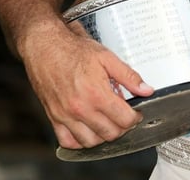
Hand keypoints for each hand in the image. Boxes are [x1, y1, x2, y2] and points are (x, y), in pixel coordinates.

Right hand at [19, 21, 154, 148]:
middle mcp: (80, 109)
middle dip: (121, 127)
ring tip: (106, 121)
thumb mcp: (106, 57)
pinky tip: (86, 129)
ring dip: (102, 135)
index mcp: (96, 94)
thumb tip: (146, 90)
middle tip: (122, 115)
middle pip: (110, 133)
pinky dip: (79, 141)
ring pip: (91, 142)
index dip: (135, 117)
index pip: (124, 120)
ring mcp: (65, 116)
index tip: (135, 112)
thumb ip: (128, 76)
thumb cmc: (72, 50)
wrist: (44, 47)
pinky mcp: (54, 118)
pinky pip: (68, 141)